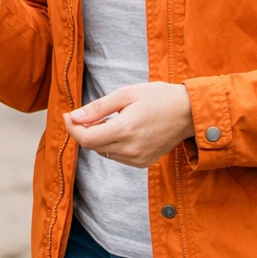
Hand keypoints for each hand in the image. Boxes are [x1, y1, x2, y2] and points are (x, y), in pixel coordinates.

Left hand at [62, 82, 194, 168]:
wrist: (188, 113)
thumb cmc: (158, 97)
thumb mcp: (126, 94)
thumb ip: (98, 108)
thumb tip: (73, 116)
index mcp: (125, 130)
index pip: (86, 139)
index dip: (71, 128)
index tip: (67, 115)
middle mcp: (131, 149)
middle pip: (92, 146)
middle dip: (82, 131)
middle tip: (86, 113)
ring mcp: (138, 159)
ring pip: (103, 152)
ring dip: (97, 137)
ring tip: (110, 119)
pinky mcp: (143, 163)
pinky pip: (117, 156)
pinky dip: (111, 144)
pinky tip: (121, 130)